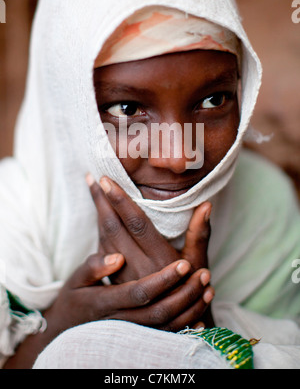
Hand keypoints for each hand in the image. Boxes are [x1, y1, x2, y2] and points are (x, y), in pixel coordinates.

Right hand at [44, 252, 210, 334]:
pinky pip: (165, 337)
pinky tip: (201, 316)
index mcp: (105, 302)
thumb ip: (93, 266)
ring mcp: (131, 333)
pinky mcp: (138, 339)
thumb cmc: (74, 298)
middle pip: (159, 311)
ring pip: (166, 326)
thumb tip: (117, 258)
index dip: (163, 279)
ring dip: (190, 308)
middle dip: (184, 293)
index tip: (183, 264)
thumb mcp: (75, 279)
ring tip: (208, 288)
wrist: (66, 329)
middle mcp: (120, 321)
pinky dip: (185, 328)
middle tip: (204, 273)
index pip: (140, 292)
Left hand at [86, 174, 214, 327]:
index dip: (120, 200)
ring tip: (94, 189)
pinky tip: (99, 214)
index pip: (136, 223)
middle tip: (94, 178)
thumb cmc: (192, 290)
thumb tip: (206, 204)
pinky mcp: (115, 280)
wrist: (176, 326)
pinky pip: (102, 249)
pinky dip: (100, 228)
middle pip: (113, 228)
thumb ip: (200, 233)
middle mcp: (137, 267)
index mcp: (159, 259)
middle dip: (101, 201)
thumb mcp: (199, 262)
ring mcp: (123, 275)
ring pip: (104, 238)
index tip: (107, 180)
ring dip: (98, 213)